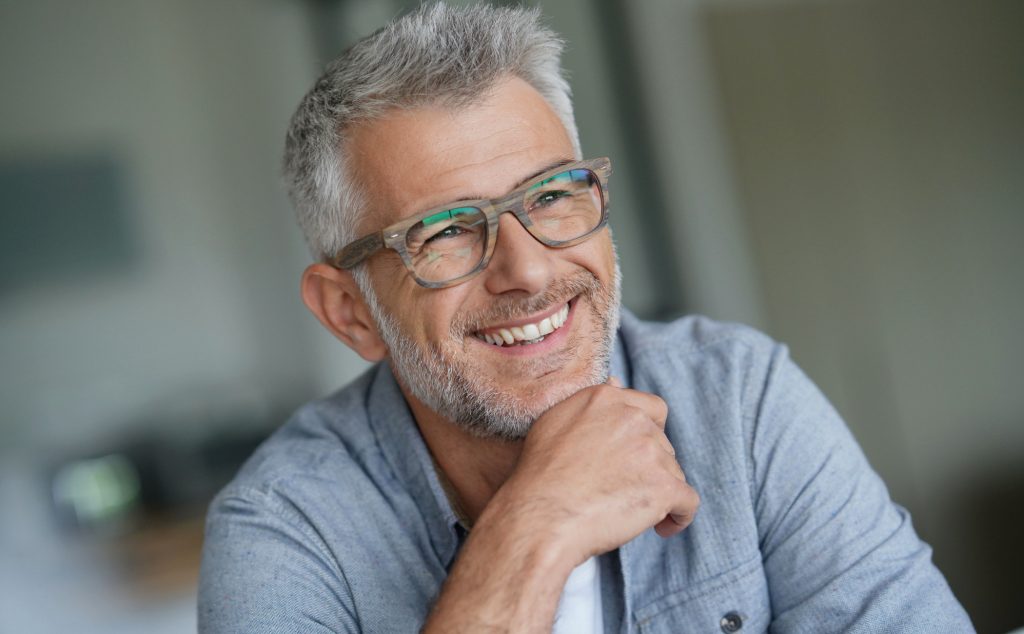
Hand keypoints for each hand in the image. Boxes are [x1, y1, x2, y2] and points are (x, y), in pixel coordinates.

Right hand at [487, 378, 699, 565]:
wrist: (539, 517)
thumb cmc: (539, 476)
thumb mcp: (554, 422)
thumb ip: (591, 404)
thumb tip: (617, 380)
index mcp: (606, 399)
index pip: (653, 409)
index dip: (648, 435)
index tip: (634, 457)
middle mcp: (632, 419)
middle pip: (663, 445)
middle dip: (649, 467)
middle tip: (619, 490)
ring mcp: (651, 452)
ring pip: (673, 474)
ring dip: (657, 492)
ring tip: (626, 512)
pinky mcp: (664, 486)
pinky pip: (687, 503)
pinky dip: (678, 517)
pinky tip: (661, 527)